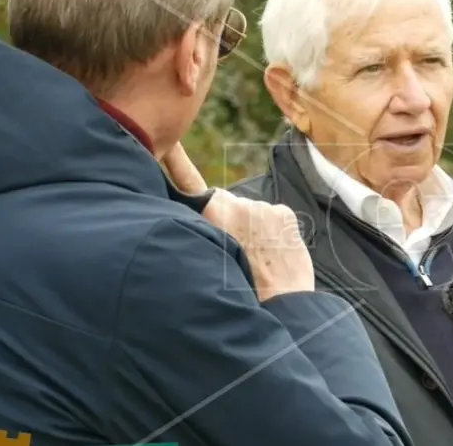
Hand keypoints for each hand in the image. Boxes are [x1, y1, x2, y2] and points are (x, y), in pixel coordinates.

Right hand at [162, 143, 314, 300]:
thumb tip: (192, 221)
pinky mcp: (284, 213)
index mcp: (210, 212)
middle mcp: (235, 203)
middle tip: (232, 250)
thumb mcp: (203, 260)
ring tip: (255, 259)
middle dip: (228, 220)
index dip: (177, 163)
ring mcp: (262, 207)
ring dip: (252, 227)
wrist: (279, 305)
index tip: (168, 146)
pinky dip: (272, 230)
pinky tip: (272, 253)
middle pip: (226, 203)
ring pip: (251, 212)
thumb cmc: (236, 290)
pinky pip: (273, 217)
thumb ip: (195, 234)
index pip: (188, 180)